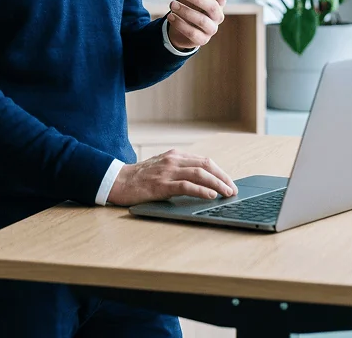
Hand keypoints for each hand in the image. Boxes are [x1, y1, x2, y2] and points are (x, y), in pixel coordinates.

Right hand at [107, 148, 238, 205]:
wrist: (117, 181)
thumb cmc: (140, 178)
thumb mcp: (161, 168)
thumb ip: (178, 171)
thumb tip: (201, 183)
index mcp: (175, 155)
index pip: (204, 161)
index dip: (219, 172)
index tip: (229, 182)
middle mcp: (173, 160)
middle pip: (206, 165)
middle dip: (223, 177)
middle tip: (233, 189)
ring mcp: (167, 171)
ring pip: (199, 174)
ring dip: (217, 184)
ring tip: (227, 194)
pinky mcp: (161, 185)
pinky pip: (186, 186)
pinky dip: (201, 190)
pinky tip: (210, 196)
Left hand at [167, 0, 226, 50]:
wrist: (178, 22)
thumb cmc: (190, 2)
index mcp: (218, 1)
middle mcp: (217, 15)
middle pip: (213, 7)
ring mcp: (210, 29)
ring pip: (202, 21)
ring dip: (186, 11)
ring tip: (172, 4)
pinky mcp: (201, 40)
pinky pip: (193, 33)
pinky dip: (180, 24)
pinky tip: (170, 16)